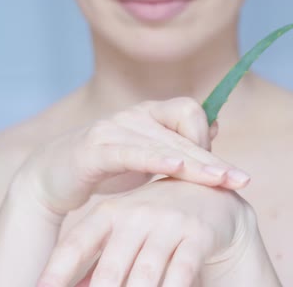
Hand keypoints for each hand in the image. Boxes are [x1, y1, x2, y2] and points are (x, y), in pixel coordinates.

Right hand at [10, 97, 250, 214]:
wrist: (52, 178)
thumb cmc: (103, 169)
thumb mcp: (146, 156)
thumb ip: (178, 143)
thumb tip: (216, 123)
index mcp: (148, 115)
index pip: (189, 112)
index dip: (207, 139)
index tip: (220, 171)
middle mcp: (134, 116)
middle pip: (183, 129)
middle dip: (214, 158)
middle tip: (241, 179)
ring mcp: (113, 129)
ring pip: (163, 142)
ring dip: (195, 164)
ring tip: (220, 181)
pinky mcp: (95, 148)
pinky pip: (131, 152)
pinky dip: (154, 158)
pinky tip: (176, 166)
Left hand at [37, 178, 255, 286]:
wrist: (208, 194)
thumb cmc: (155, 219)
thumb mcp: (123, 231)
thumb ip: (99, 259)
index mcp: (110, 213)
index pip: (76, 244)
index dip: (56, 271)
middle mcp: (136, 215)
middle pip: (110, 268)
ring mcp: (168, 223)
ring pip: (145, 273)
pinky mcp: (197, 234)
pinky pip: (181, 271)